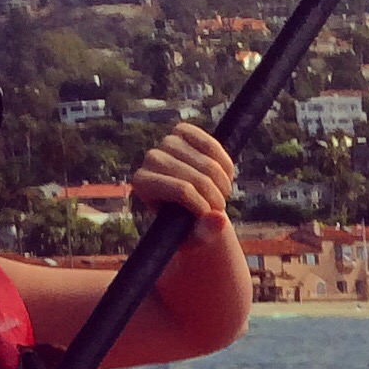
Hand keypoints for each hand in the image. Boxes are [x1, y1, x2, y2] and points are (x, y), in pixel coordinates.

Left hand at [129, 125, 235, 242]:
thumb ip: (205, 232)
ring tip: (222, 195)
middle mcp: (151, 158)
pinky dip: (225, 163)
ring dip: (223, 184)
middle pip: (197, 178)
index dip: (204, 205)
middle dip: (216, 197)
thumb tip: (220, 219)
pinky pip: (212, 144)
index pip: (182, 191)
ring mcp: (167, 142)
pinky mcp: (183, 131)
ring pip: (209, 164)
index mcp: (142, 182)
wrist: (189, 203)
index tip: (209, 217)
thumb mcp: (194, 237)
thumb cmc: (186, 226)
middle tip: (219, 209)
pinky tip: (226, 176)